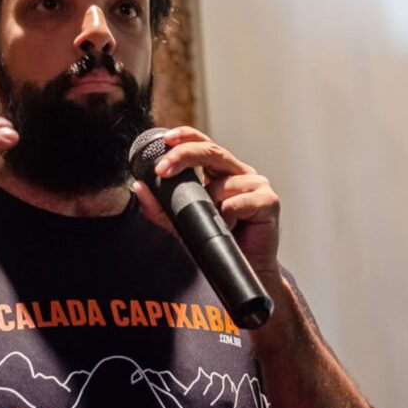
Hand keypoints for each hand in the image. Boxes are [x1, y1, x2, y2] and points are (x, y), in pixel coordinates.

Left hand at [132, 126, 280, 276]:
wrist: (247, 271)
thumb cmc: (217, 243)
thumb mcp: (182, 224)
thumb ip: (161, 207)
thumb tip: (138, 186)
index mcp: (221, 172)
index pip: (203, 144)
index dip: (186, 136)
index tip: (166, 139)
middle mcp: (239, 173)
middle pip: (212, 151)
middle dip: (184, 155)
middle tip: (163, 169)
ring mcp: (256, 184)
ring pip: (223, 183)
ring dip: (210, 205)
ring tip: (214, 223)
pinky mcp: (269, 200)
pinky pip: (238, 202)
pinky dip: (228, 216)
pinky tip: (230, 227)